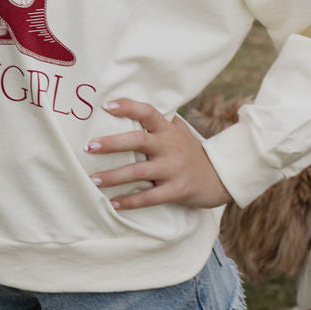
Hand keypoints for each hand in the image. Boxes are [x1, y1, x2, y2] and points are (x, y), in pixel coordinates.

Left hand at [85, 98, 230, 210]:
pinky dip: (130, 201)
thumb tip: (135, 107)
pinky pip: (150, 197)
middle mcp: (169, 146)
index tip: (106, 106)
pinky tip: (114, 203)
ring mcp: (173, 169)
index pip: (148, 112)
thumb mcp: (181, 132)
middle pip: (138, 140)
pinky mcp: (177, 190)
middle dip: (112, 143)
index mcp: (168, 130)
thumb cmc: (192, 153)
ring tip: (93, 179)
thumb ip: (162, 121)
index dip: (128, 107)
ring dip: (113, 176)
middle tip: (89, 146)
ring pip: (139, 171)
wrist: (221, 178)